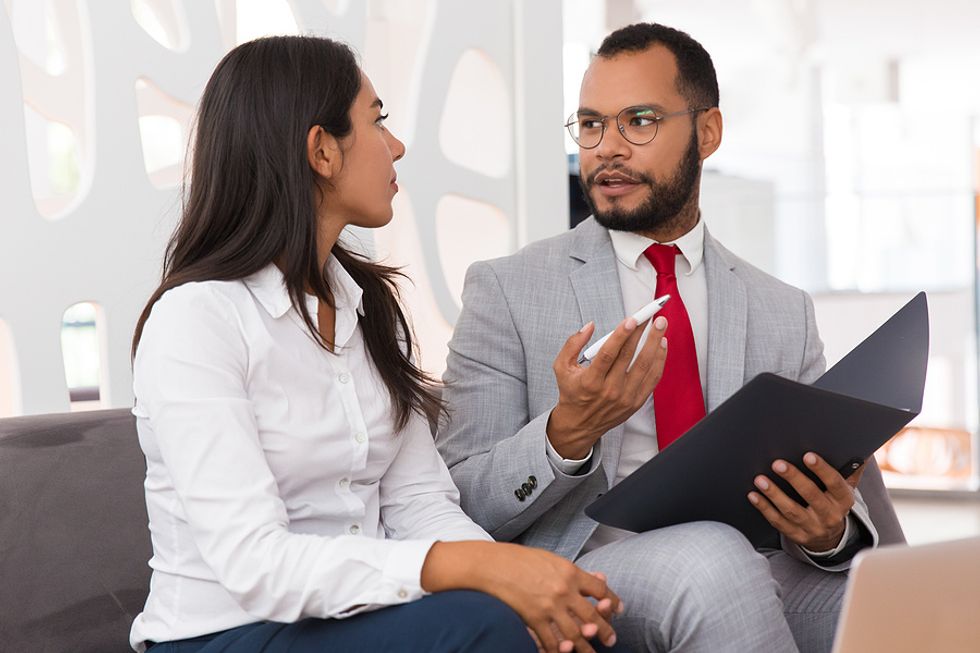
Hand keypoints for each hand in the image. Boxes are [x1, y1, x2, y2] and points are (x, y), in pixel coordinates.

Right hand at [421, 542, 622, 652]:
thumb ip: (571, 571)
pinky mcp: (534, 618)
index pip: (600, 588)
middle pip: (593, 614)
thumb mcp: (550, 559)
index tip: (617, 608)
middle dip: (605, 630)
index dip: (612, 600)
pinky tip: (564, 652)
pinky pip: (552, 640)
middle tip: (611, 639)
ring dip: (586, 646)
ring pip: (576, 633)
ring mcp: (550, 606)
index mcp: (570, 571)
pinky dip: (559, 649)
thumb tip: (592, 578)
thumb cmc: (519, 559)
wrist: (492, 565)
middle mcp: (564, 590)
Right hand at [547, 315, 667, 458]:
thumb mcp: (561, 367)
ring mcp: (625, 398)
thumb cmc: (572, 392)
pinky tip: (662, 344)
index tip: (631, 319)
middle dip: (642, 332)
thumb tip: (589, 326)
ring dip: (655, 342)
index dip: (621, 335)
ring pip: (645, 366)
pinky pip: (652, 378)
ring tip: (661, 325)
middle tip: (651, 315)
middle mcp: (609, 390)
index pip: (608, 354)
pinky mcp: (636, 402)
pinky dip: (659, 360)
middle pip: (630, 356)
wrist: (580, 424)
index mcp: (590, 381)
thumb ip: (572, 344)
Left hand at [747, 452, 864, 551]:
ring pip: (792, 510)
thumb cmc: (834, 501)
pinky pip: (778, 522)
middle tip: (777, 463)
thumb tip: (861, 449)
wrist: (830, 537)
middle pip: (811, 495)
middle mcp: (830, 515)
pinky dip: (764, 508)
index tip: (808, 455)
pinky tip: (753, 495)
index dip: (822, 470)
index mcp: (843, 500)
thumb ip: (851, 469)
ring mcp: (812, 527)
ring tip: (760, 479)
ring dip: (774, 494)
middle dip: (794, 479)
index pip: (835, 483)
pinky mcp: (796, 535)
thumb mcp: (845, 488)